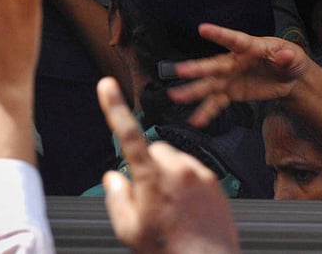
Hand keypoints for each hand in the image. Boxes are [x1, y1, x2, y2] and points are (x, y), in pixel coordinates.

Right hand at [97, 78, 239, 253]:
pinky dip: (185, 182)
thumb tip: (114, 178)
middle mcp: (178, 171)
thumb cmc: (168, 251)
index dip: (114, 107)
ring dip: (167, 172)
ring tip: (170, 205)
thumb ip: (116, 196)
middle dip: (147, 163)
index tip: (107, 85)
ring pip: (173, 159)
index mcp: (152, 179)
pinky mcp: (214, 182)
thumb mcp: (128, 229)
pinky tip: (185, 207)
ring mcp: (199, 175)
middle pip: (153, 149)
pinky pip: (192, 170)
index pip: (128, 135)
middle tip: (147, 195)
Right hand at [167, 23, 309, 127]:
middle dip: (197, 68)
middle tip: (181, 71)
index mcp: (249, 47)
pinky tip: (196, 120)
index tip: (203, 29)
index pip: (233, 39)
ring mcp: (229, 78)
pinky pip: (216, 103)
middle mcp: (233, 61)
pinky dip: (206, 112)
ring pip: (208, 85)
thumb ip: (288, 57)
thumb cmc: (289, 60)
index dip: (218, 34)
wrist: (288, 79)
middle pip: (213, 65)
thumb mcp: (295, 57)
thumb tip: (286, 56)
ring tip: (175, 96)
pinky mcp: (230, 92)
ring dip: (192, 91)